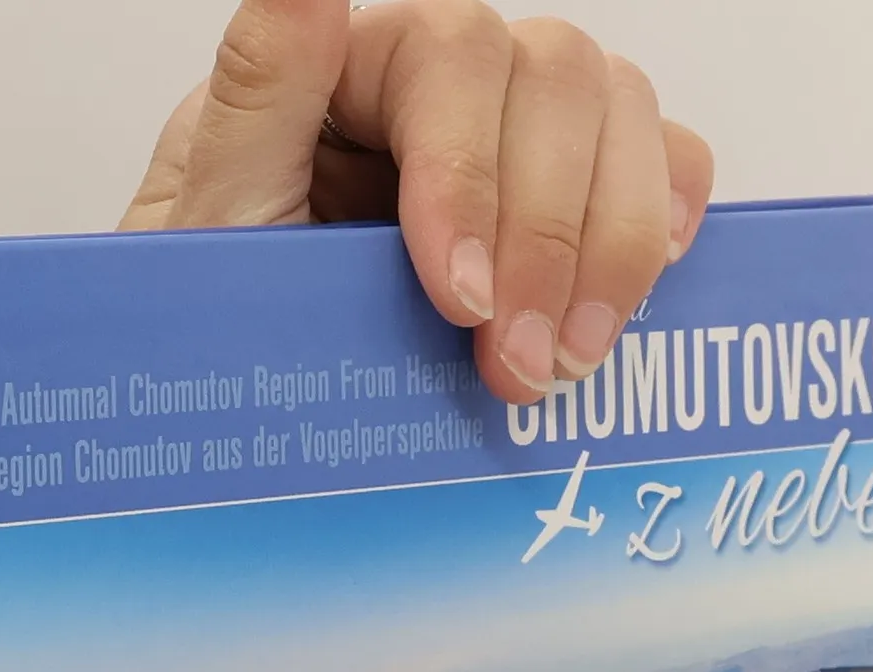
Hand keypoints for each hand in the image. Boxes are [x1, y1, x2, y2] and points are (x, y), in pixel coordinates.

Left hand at [121, 0, 713, 405]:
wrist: (239, 410)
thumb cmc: (216, 324)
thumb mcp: (210, 225)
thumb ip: (258, 103)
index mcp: (352, 66)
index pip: (449, 60)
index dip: (472, 176)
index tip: (460, 299)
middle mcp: (443, 87)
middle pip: (554, 78)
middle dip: (548, 233)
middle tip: (519, 365)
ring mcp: (516, 138)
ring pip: (616, 115)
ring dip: (610, 245)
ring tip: (564, 366)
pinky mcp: (568, 203)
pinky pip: (657, 162)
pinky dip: (662, 219)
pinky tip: (628, 300)